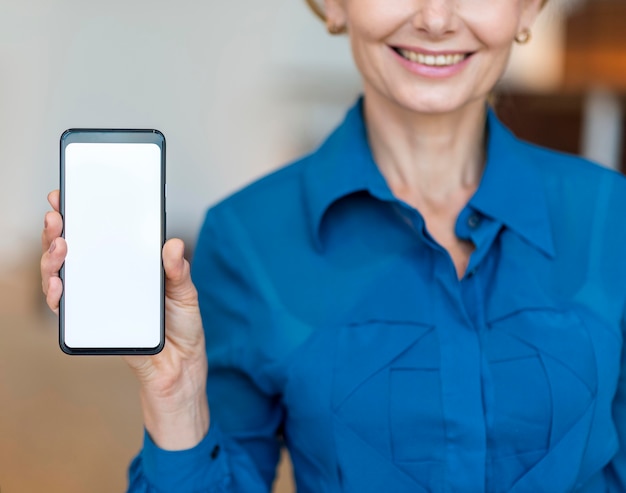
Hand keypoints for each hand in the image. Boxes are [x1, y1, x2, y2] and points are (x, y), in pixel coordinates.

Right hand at [40, 190, 209, 449]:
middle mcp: (107, 277)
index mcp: (129, 264)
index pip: (100, 233)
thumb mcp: (186, 294)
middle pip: (73, 250)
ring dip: (52, 258)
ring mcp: (96, 299)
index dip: (81, 213)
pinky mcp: (91, 323)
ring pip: (61, 275)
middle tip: (58, 216)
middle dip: (58, 229)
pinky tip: (59, 287)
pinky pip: (67, 309)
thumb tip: (173, 245)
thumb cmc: (183, 326)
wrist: (179, 367)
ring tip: (61, 246)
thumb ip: (178, 271)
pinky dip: (57, 296)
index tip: (67, 195)